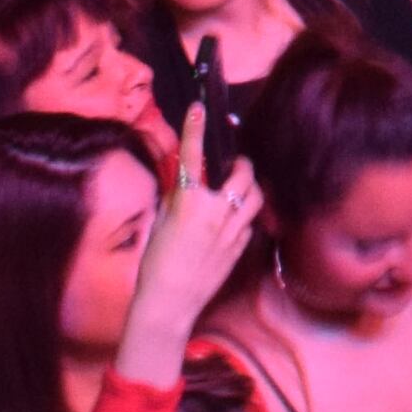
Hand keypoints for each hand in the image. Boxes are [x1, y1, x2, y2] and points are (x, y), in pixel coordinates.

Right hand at [124, 150, 265, 367]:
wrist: (168, 303)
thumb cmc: (156, 265)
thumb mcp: (160, 224)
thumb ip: (176, 199)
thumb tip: (185, 182)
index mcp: (188, 202)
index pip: (192, 157)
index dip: (194, 129)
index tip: (199, 108)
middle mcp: (215, 211)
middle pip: (243, 174)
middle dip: (241, 166)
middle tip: (234, 166)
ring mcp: (232, 229)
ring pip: (255, 196)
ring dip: (249, 188)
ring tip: (238, 189)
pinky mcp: (241, 246)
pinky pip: (249, 222)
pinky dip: (243, 217)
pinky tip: (231, 224)